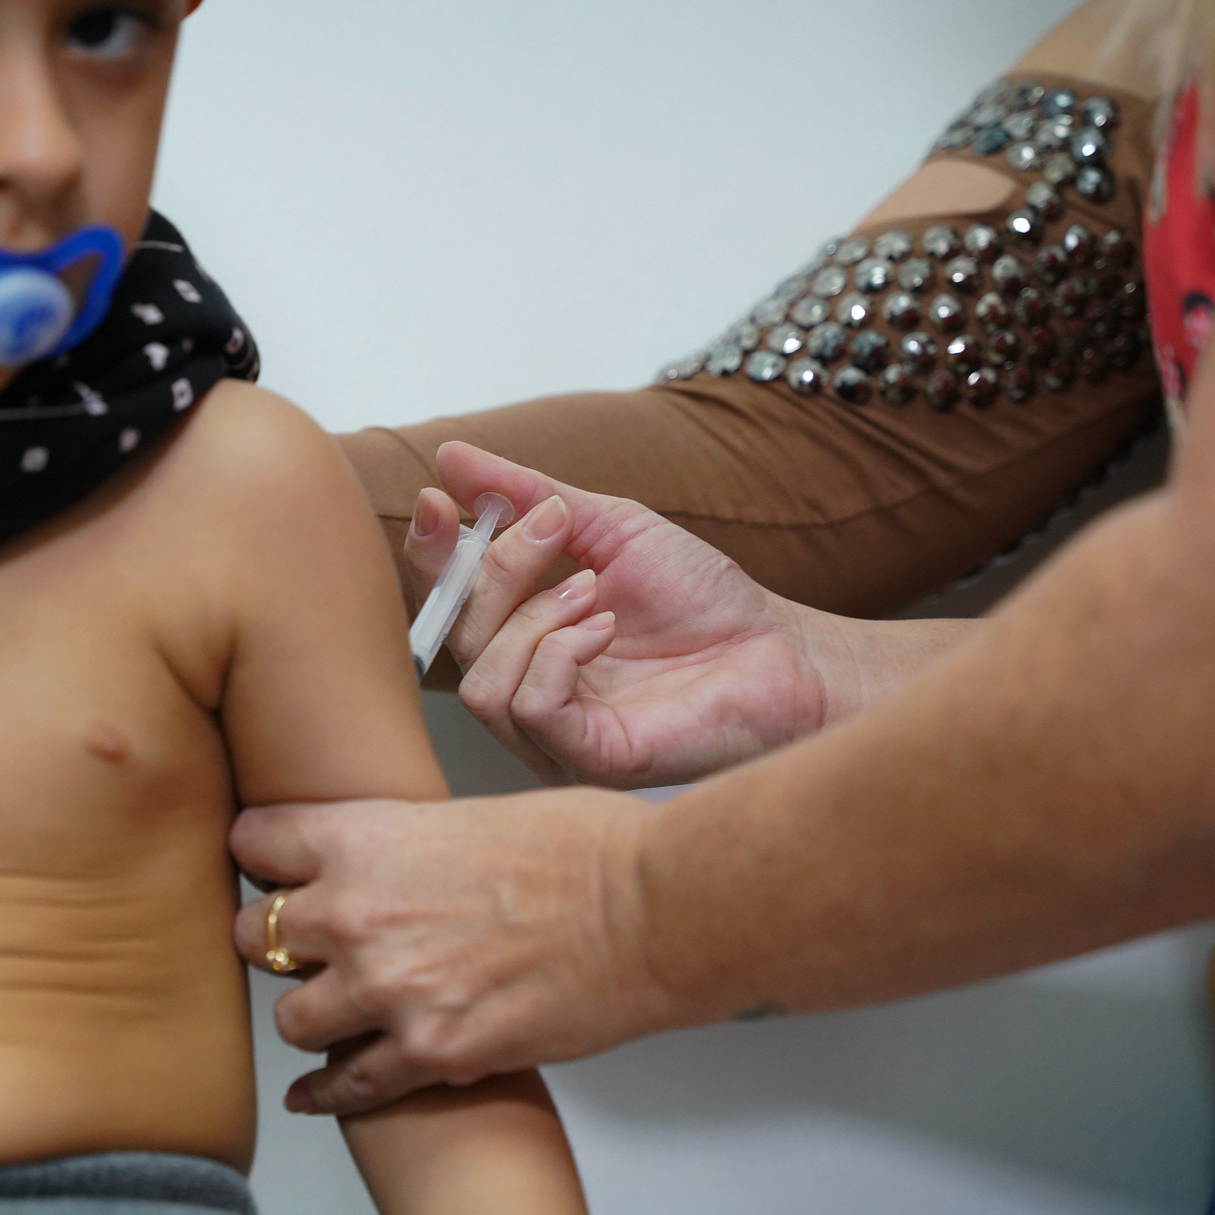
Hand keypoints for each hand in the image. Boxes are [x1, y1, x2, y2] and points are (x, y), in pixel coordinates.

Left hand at [233, 787, 665, 1115]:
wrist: (654, 912)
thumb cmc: (587, 851)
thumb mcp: (470, 815)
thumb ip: (405, 845)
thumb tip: (390, 865)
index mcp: (367, 837)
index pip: (256, 841)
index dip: (261, 855)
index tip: (266, 867)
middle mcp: (358, 913)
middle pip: (255, 935)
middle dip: (277, 940)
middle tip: (301, 946)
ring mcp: (388, 991)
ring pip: (290, 1017)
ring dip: (313, 1013)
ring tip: (339, 1009)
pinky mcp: (429, 1055)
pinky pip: (344, 1088)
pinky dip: (329, 1093)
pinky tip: (317, 1094)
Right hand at [404, 442, 838, 788]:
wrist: (782, 651)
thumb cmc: (705, 601)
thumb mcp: (608, 527)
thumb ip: (529, 496)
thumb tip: (452, 457)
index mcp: (522, 641)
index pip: (446, 607)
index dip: (431, 556)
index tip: (438, 502)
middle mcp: (525, 691)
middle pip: (455, 637)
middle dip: (495, 569)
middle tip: (554, 531)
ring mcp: (550, 734)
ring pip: (480, 680)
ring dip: (531, 617)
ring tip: (594, 593)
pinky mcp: (584, 757)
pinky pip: (528, 708)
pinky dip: (559, 654)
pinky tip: (605, 630)